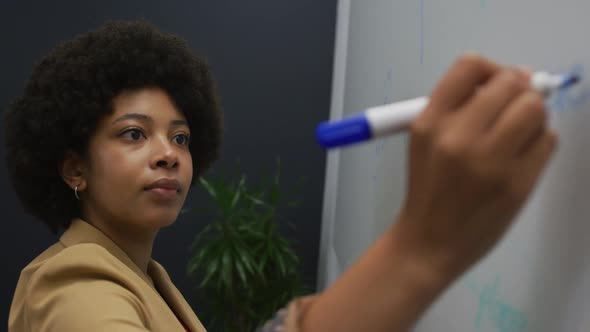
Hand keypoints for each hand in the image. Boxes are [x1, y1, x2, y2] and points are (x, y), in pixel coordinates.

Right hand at [396, 54, 557, 279]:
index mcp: (429, 123)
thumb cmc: (428, 189)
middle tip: (514, 108)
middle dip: (519, 91)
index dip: (491, 68)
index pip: (470, 66)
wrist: (429, 242)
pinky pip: (548, 141)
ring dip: (533, 114)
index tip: (495, 84)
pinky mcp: (516, 184)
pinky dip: (541, 141)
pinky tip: (522, 156)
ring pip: (534, 109)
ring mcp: (489, 161)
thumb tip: (515, 80)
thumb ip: (457, 108)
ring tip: (519, 132)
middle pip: (511, 83)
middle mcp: (458, 137)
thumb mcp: (423, 142)